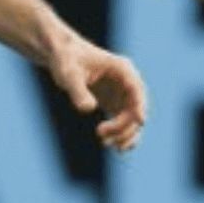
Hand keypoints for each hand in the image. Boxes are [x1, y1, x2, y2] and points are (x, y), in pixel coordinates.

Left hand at [45, 35, 145, 151]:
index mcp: (122, 69)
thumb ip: (77, 90)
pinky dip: (121, 135)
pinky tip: (114, 146)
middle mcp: (127, 82)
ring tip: (106, 143)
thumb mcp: (68, 73)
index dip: (140, 106)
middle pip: (136, 108)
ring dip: (124, 134)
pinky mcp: (115, 103)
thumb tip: (88, 109)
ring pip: (133, 119)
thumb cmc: (66, 59)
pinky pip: (125, 122)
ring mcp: (123, 93)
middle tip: (100, 134)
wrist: (62, 56)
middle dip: (123, 125)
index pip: (137, 89)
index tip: (141, 122)